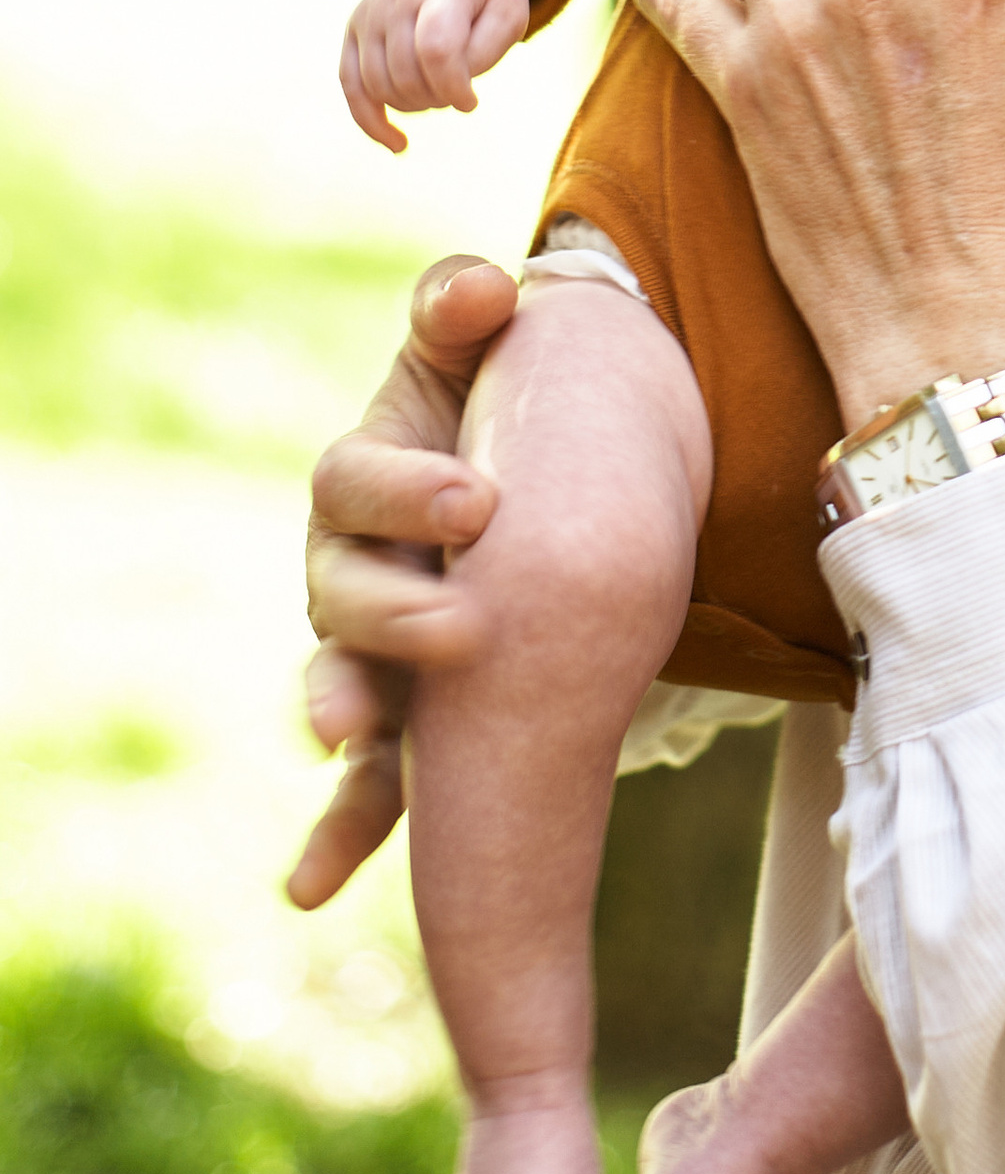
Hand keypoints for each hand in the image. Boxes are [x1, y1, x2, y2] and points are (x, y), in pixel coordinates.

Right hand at [287, 254, 511, 908]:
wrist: (524, 469)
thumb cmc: (490, 402)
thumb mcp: (476, 349)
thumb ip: (463, 309)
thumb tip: (483, 284)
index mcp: (361, 479)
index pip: (358, 481)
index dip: (409, 488)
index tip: (480, 498)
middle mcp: (348, 569)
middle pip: (343, 595)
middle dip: (391, 612)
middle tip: (458, 623)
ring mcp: (369, 650)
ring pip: (341, 687)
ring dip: (341, 714)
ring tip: (346, 742)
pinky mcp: (408, 716)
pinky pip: (369, 784)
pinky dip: (340, 834)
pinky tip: (310, 889)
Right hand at [340, 0, 541, 151]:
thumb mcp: (510, 16)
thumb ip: (486, 51)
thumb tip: (453, 89)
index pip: (434, 49)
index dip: (453, 87)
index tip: (471, 102)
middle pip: (405, 73)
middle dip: (436, 98)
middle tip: (460, 94)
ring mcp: (369, 12)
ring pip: (378, 86)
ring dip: (412, 106)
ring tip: (439, 96)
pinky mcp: (354, 29)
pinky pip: (351, 85)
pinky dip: (371, 120)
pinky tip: (398, 143)